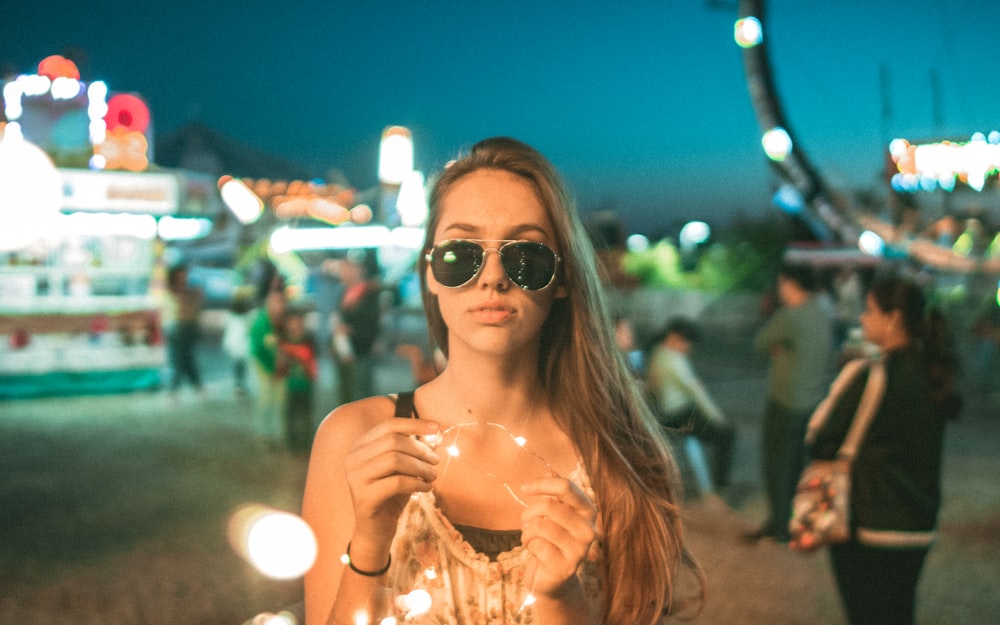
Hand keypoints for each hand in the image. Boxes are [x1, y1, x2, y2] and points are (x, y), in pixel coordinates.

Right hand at [343, 418, 439, 556]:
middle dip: (420, 449)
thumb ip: (415, 449)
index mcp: (360, 446)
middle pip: (392, 441)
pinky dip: (416, 483)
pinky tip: (426, 488)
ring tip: (433, 476)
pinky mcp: (363, 498)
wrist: (376, 530)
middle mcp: (353, 459)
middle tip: (436, 462)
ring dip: (420, 467)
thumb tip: (435, 433)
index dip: (414, 424)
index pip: (388, 425)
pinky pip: (396, 482)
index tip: (437, 427)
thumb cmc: (392, 494)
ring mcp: (355, 478)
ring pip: (394, 460)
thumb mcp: (403, 468)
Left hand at [519, 475, 597, 597]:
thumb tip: (550, 470)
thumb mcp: (554, 514)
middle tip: (524, 522)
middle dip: (528, 512)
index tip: (524, 488)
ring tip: (530, 538)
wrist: (553, 578)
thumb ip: (555, 494)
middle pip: (549, 506)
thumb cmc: (551, 539)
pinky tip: (535, 553)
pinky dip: (529, 547)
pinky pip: (537, 546)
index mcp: (588, 510)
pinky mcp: (567, 566)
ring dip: (527, 532)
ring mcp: (580, 549)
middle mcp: (589, 529)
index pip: (565, 486)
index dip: (541, 484)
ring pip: (540, 526)